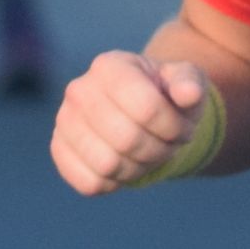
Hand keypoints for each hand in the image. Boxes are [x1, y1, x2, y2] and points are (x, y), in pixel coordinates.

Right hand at [52, 49, 215, 194]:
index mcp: (110, 66)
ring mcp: (64, 121)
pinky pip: (88, 183)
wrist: (138, 112)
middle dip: (157, 150)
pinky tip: (123, 165)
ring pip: (107, 165)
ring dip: (138, 168)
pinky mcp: (59, 150)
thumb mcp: (185, 83)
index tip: (181, 128)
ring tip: (146, 153)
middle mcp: (79, 90)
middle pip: (127, 139)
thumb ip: (190, 83)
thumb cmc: (165, 96)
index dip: (173, 128)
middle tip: (166, 144)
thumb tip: (189, 93)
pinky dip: (114, 183)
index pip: (146, 108)